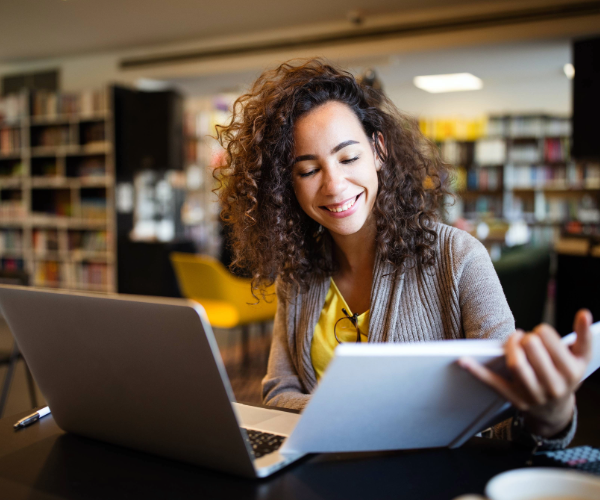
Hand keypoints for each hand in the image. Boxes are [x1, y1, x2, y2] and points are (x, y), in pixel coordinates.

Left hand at [459, 309, 592, 437]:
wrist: (556, 411)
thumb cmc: (566, 375)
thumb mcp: (581, 358)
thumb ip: (584, 335)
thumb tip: (584, 313)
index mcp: (571, 372)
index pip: (549, 340)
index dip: (541, 332)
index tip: (541, 334)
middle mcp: (553, 385)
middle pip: (531, 350)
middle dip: (526, 338)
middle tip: (527, 339)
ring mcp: (533, 394)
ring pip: (516, 364)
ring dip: (510, 347)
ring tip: (513, 341)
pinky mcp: (514, 400)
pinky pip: (494, 383)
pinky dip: (477, 372)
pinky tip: (463, 360)